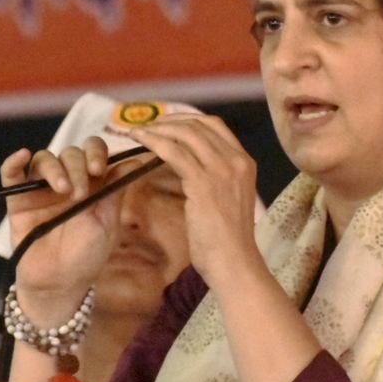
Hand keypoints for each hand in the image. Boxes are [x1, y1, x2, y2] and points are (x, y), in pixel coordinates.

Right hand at [1, 137, 122, 325]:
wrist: (60, 283)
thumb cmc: (87, 255)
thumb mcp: (107, 222)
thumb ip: (115, 190)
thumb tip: (135, 161)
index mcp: (91, 183)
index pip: (93, 151)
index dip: (96, 152)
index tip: (98, 169)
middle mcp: (67, 180)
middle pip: (70, 153)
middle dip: (77, 167)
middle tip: (79, 193)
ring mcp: (41, 189)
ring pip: (44, 160)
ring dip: (54, 169)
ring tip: (63, 190)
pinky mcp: (18, 200)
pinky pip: (11, 175)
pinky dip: (13, 162)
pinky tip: (22, 156)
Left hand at [128, 113, 261, 288]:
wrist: (234, 262)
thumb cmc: (227, 239)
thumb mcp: (229, 197)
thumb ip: (216, 176)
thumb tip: (190, 164)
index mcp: (244, 161)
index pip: (215, 125)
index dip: (188, 119)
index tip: (167, 124)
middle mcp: (236, 159)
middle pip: (199, 125)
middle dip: (169, 121)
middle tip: (147, 127)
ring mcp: (221, 169)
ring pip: (185, 134)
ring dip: (157, 128)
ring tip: (138, 132)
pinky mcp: (203, 182)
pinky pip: (174, 152)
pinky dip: (154, 141)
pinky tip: (139, 141)